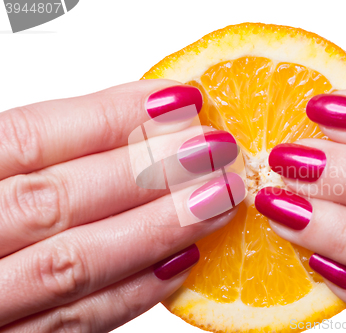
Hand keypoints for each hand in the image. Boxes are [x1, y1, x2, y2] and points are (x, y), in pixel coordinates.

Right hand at [0, 80, 241, 331]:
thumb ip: (33, 158)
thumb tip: (131, 123)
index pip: (29, 137)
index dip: (109, 116)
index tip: (178, 99)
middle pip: (59, 199)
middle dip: (147, 171)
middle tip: (217, 150)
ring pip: (74, 264)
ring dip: (156, 229)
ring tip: (219, 199)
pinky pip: (77, 325)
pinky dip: (133, 293)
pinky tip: (183, 263)